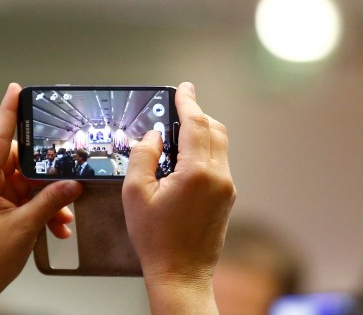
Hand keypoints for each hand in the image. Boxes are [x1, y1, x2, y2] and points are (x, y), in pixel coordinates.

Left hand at [0, 83, 82, 314]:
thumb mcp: (24, 228)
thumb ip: (49, 201)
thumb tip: (70, 183)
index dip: (8, 114)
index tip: (15, 91)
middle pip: (18, 163)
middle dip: (44, 176)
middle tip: (64, 177)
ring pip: (25, 183)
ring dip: (46, 198)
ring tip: (61, 216)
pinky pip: (24, 198)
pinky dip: (41, 209)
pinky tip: (55, 224)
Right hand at [122, 82, 235, 313]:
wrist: (181, 274)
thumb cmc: (157, 240)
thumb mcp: (136, 194)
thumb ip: (143, 157)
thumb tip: (153, 137)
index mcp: (197, 173)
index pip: (196, 124)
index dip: (188, 101)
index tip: (184, 88)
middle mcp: (219, 177)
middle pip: (214, 129)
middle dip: (197, 114)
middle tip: (177, 109)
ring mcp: (226, 188)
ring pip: (219, 145)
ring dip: (201, 133)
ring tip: (176, 136)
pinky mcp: (227, 198)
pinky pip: (218, 163)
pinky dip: (204, 151)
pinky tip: (183, 161)